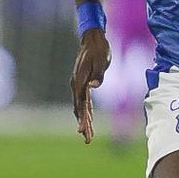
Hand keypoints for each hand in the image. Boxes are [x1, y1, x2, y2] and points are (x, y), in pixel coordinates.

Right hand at [70, 28, 110, 143]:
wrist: (93, 38)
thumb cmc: (99, 49)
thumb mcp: (102, 61)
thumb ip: (98, 75)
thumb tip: (93, 86)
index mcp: (80, 80)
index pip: (81, 103)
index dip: (82, 118)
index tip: (83, 130)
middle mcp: (76, 84)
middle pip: (79, 108)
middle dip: (83, 124)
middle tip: (87, 139)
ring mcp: (78, 84)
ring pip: (80, 106)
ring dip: (84, 120)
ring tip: (87, 136)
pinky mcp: (82, 83)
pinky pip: (83, 101)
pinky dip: (86, 111)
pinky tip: (89, 120)